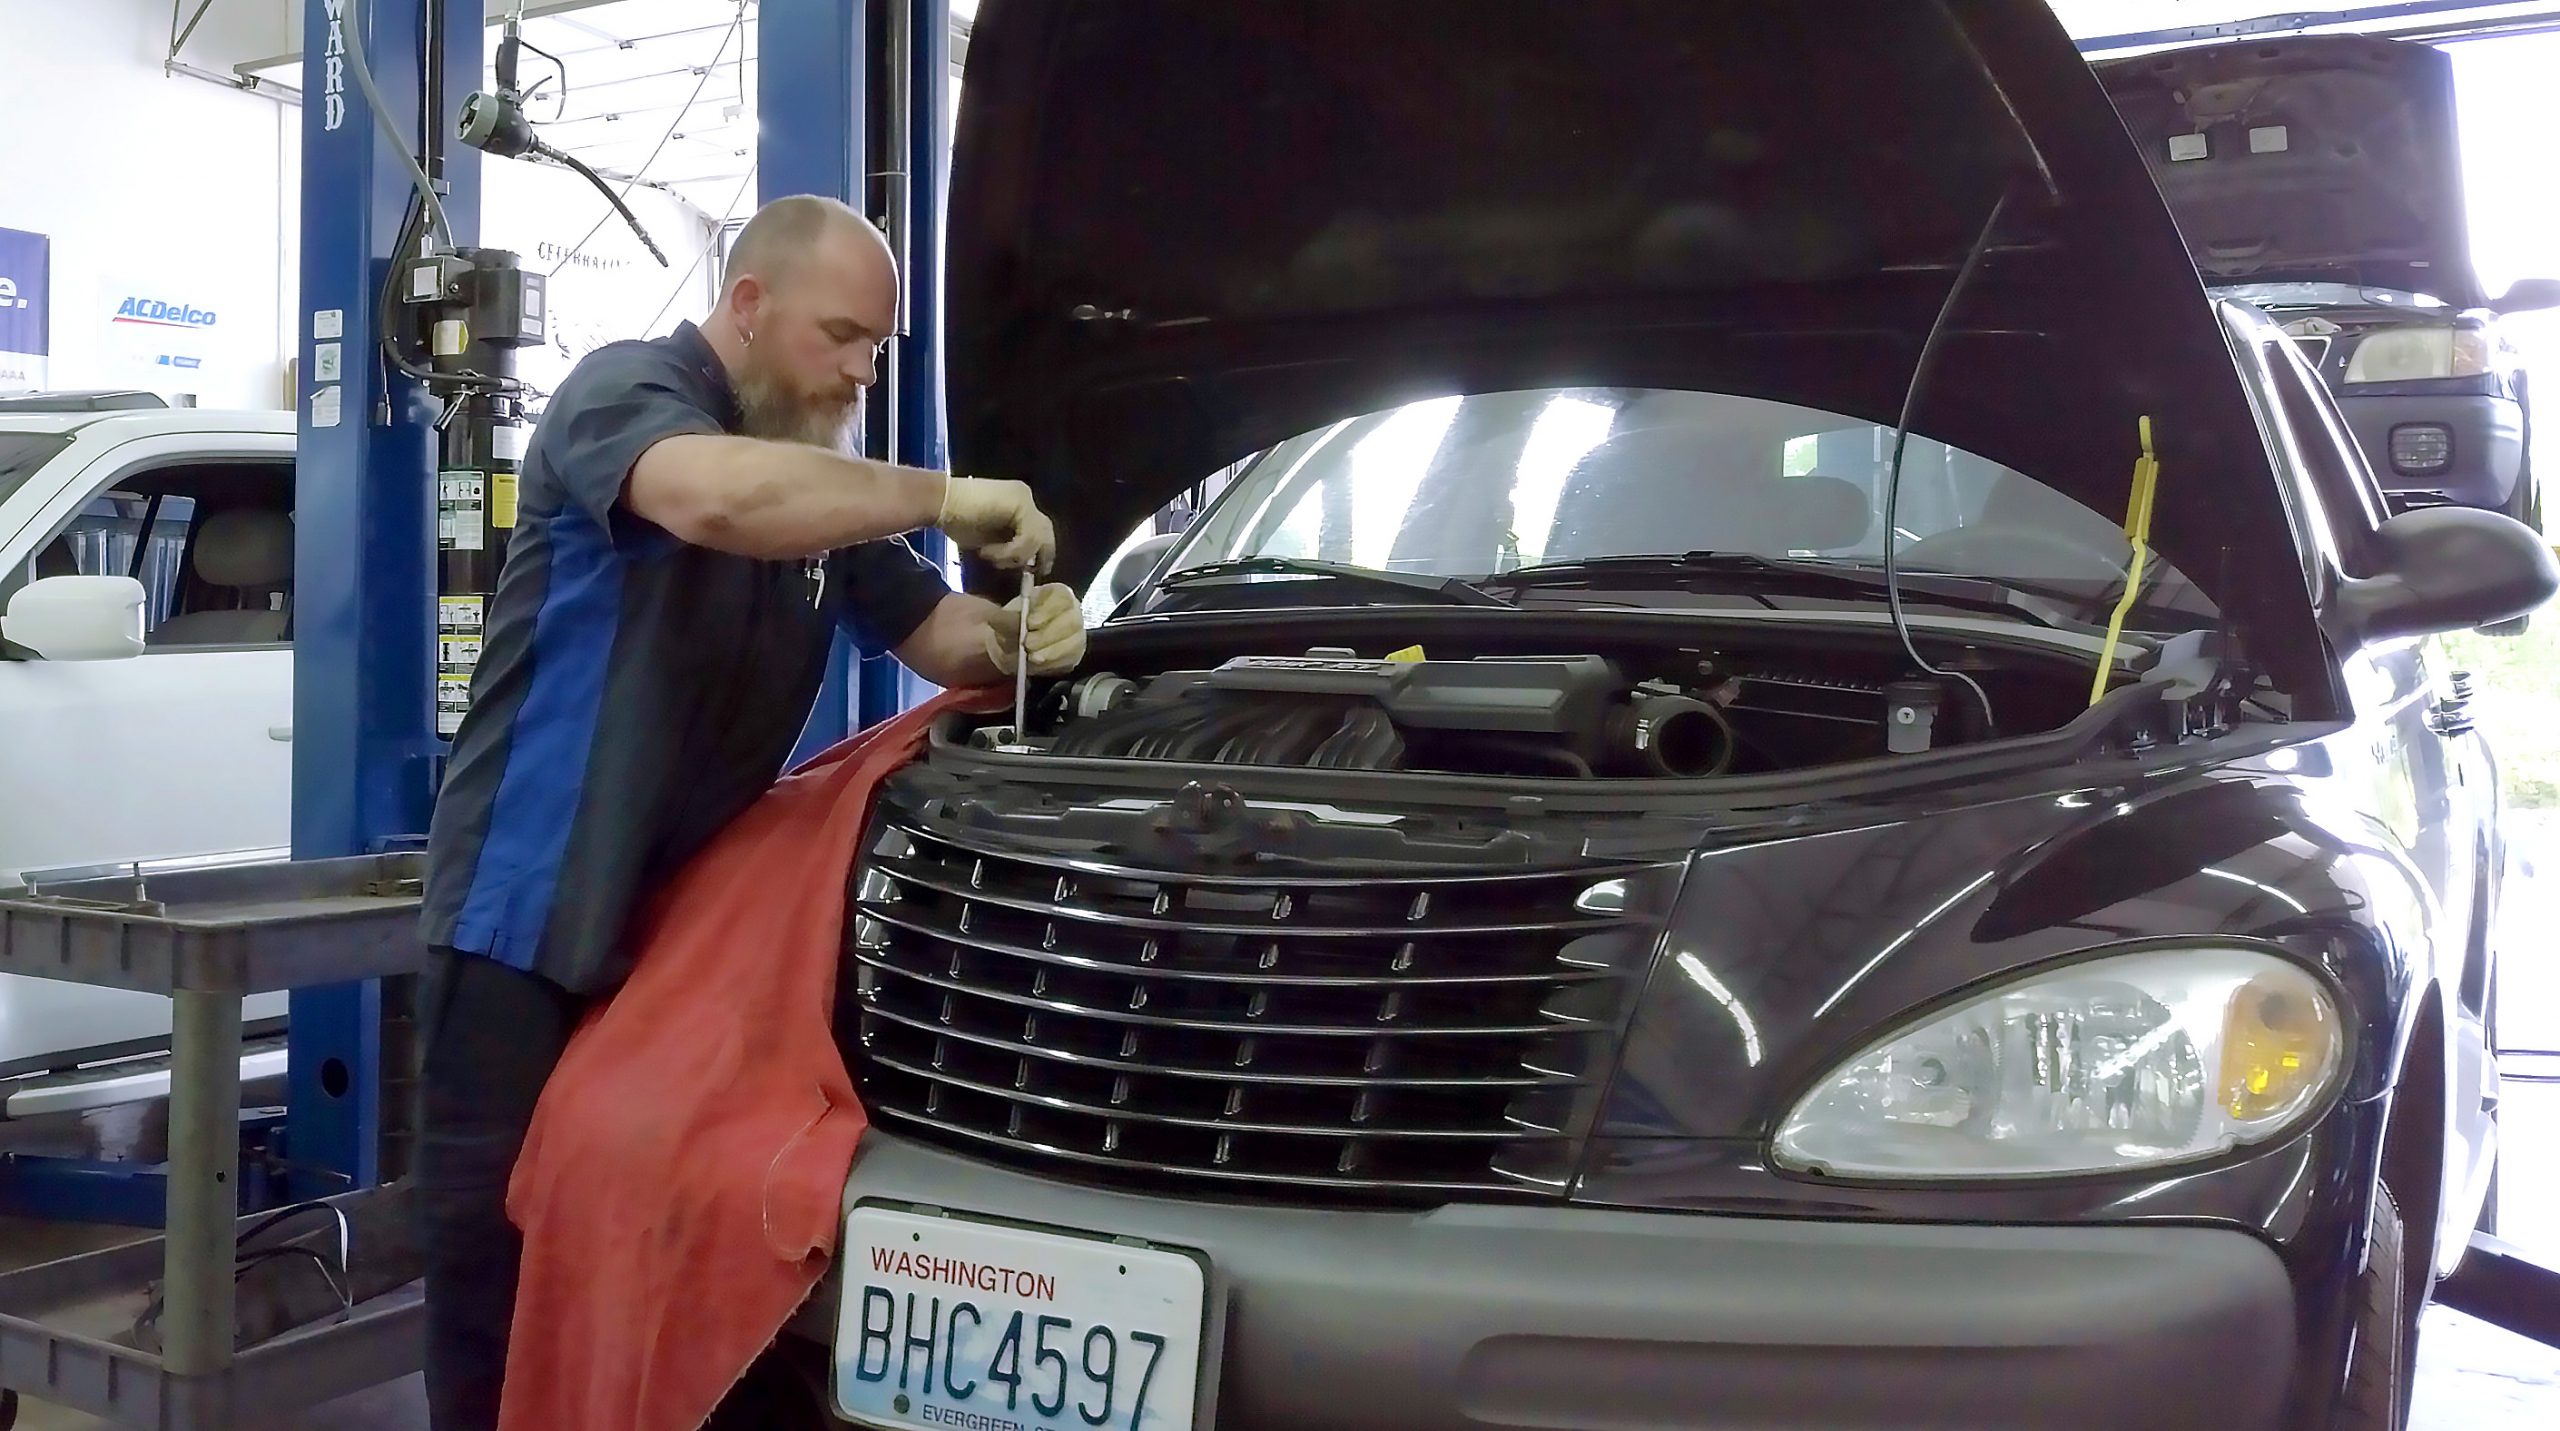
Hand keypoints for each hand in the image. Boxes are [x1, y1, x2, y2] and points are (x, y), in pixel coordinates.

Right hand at [936, 475, 1056, 572]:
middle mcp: (1026, 499)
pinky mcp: (1021, 503)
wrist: (939, 502)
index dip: (1039, 552)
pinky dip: (1009, 551)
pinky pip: (1028, 537)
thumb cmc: (957, 521)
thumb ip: (1009, 547)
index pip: (1041, 530)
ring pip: (1038, 538)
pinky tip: (986, 552)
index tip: (1032, 571)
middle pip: (1046, 532)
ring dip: (1014, 556)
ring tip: (989, 558)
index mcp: (1020, 505)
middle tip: (1027, 572)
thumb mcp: (989, 541)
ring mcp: (1025, 499)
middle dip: (1038, 556)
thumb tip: (1024, 565)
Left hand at [982, 582, 1086, 677]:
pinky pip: (1069, 661)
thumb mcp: (1006, 617)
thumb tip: (996, 620)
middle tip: (1028, 644)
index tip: (1030, 622)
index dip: (1048, 610)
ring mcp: (1076, 635)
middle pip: (1072, 621)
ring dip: (1051, 652)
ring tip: (1031, 658)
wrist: (1013, 644)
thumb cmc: (1013, 624)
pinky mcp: (1074, 655)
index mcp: (1057, 595)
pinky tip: (1037, 665)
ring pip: (1073, 643)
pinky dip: (1052, 664)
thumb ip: (1004, 619)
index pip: (1062, 597)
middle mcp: (1072, 613)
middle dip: (1048, 635)